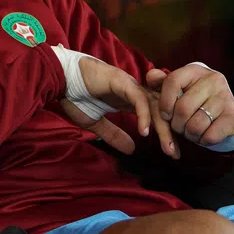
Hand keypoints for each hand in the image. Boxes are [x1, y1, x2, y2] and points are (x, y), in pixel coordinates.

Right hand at [60, 56, 175, 156]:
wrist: (59, 78)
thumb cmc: (73, 96)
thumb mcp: (94, 123)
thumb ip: (113, 134)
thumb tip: (132, 150)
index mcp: (129, 99)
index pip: (155, 115)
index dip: (164, 132)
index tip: (170, 152)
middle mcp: (134, 91)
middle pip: (161, 111)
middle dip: (170, 133)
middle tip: (174, 155)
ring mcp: (130, 85)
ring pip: (155, 106)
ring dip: (163, 127)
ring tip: (167, 148)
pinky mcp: (122, 82)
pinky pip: (139, 100)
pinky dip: (144, 115)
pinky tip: (144, 132)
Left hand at [145, 65, 233, 146]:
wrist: (224, 111)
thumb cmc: (193, 98)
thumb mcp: (176, 88)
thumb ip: (160, 82)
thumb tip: (151, 76)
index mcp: (195, 70)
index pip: (172, 82)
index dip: (164, 102)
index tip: (165, 114)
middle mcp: (213, 80)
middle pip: (183, 108)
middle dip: (175, 124)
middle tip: (178, 126)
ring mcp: (226, 97)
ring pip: (195, 125)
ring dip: (188, 134)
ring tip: (189, 131)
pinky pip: (210, 136)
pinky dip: (202, 140)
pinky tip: (202, 135)